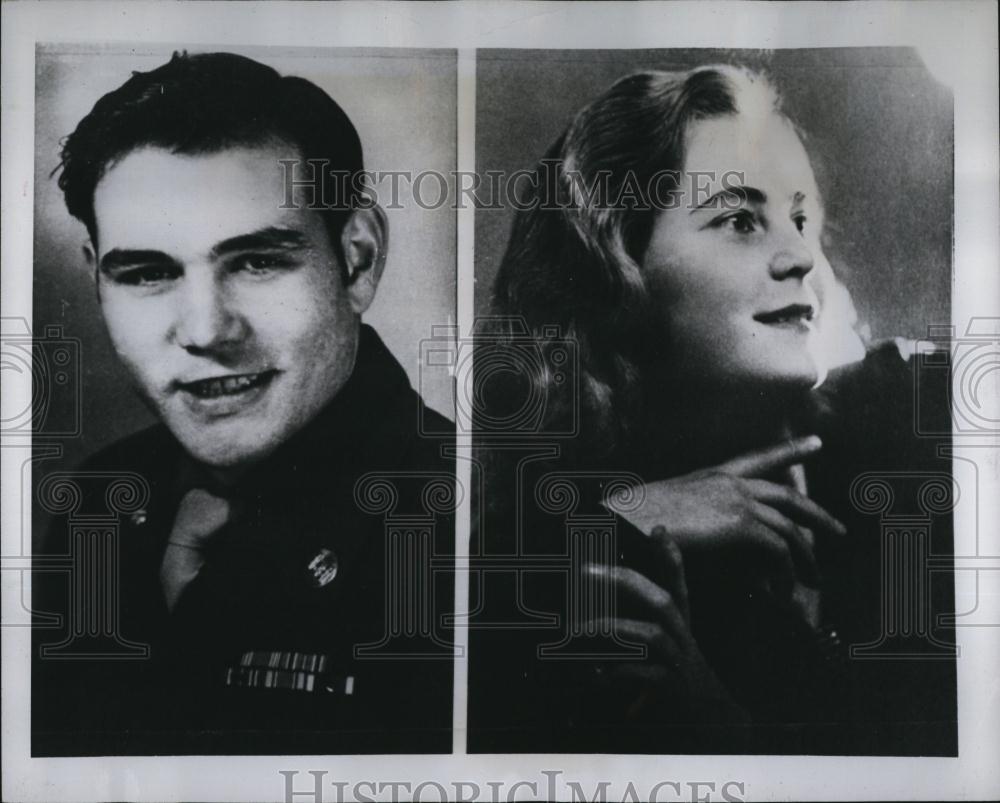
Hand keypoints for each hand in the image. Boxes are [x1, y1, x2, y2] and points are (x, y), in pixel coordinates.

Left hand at [582, 526, 741, 719]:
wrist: (709, 710)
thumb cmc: (676, 662)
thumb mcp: (666, 632)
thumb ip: (639, 609)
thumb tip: (604, 582)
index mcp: (679, 617)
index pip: (678, 580)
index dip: (670, 555)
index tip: (658, 530)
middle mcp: (682, 633)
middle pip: (662, 600)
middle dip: (626, 582)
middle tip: (588, 571)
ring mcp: (678, 659)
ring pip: (651, 635)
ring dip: (613, 628)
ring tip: (581, 629)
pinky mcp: (670, 685)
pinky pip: (644, 674)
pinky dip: (619, 672)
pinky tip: (598, 672)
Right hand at [604, 435, 845, 597]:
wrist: (627, 521)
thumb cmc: (638, 520)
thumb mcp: (676, 511)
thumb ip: (704, 517)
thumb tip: (721, 536)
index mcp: (714, 475)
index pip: (760, 458)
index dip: (791, 450)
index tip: (816, 442)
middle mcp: (731, 483)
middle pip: (789, 496)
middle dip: (818, 515)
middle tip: (839, 531)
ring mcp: (738, 500)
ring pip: (790, 528)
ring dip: (806, 558)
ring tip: (816, 581)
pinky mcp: (740, 524)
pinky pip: (778, 550)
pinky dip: (785, 573)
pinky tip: (784, 591)